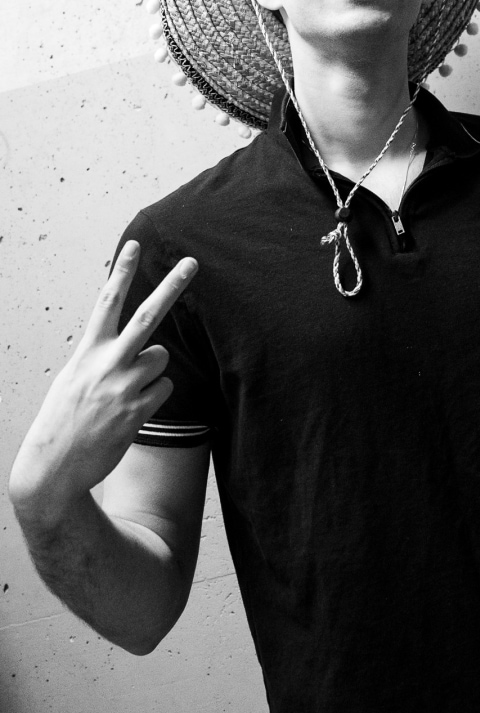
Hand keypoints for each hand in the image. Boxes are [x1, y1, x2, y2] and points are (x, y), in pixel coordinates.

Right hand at [10, 241, 197, 518]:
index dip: (121, 271)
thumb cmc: (64, 420)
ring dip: (152, 370)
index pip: (107, 302)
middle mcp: (107, 364)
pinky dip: (153, 396)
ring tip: (125, 391)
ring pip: (161, 358)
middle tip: (192, 262)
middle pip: (147, 315)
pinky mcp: (138, 411)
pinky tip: (129, 412)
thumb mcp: (74, 378)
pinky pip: (164, 389)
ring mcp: (124, 387)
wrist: (54, 468)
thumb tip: (140, 348)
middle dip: (172, 286)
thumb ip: (102, 357)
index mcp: (87, 351)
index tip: (135, 244)